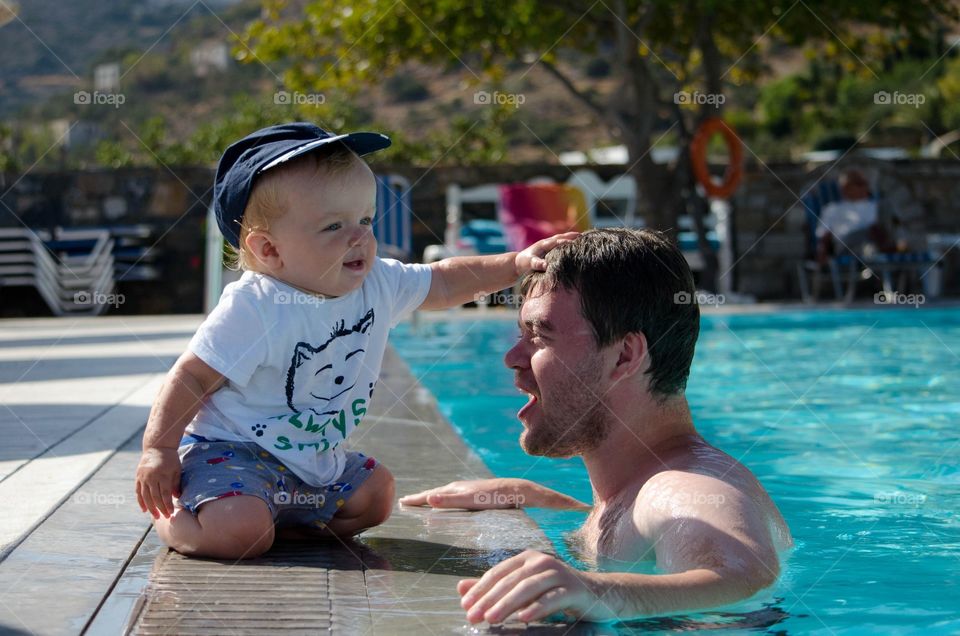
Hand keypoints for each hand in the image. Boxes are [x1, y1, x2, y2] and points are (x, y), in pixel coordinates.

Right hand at [135, 447, 181, 518]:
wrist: (157, 447)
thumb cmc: (170, 459)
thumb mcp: (176, 469)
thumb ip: (176, 483)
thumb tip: (177, 497)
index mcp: (163, 475)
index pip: (165, 494)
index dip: (167, 504)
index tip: (171, 513)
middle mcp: (151, 477)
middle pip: (155, 497)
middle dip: (160, 508)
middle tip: (164, 517)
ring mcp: (143, 477)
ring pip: (145, 496)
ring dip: (150, 508)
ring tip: (155, 516)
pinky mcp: (138, 477)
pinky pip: (138, 492)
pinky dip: (140, 501)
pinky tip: (144, 509)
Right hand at [399, 479, 521, 509]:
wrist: (514, 491)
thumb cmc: (492, 497)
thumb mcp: (470, 500)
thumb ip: (450, 501)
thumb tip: (428, 499)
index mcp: (454, 488)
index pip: (429, 495)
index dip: (416, 499)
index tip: (401, 502)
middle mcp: (458, 487)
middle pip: (434, 493)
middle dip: (420, 498)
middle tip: (406, 501)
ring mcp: (466, 490)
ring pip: (444, 495)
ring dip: (432, 499)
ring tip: (423, 503)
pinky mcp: (474, 495)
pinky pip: (453, 498)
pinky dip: (444, 501)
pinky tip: (449, 505)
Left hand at [458, 550, 616, 623]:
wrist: (596, 594)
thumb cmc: (554, 592)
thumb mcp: (522, 590)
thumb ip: (493, 588)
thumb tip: (460, 587)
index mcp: (526, 558)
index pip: (498, 572)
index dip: (480, 589)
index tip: (465, 606)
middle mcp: (541, 561)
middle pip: (510, 580)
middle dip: (489, 599)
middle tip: (473, 616)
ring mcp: (559, 573)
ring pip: (528, 587)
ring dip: (508, 603)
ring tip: (492, 618)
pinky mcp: (573, 589)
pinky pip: (553, 598)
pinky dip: (537, 607)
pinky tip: (523, 618)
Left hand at [515, 232, 579, 275]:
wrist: (517, 263)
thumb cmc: (524, 264)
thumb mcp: (530, 264)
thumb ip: (537, 264)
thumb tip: (546, 265)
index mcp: (543, 245)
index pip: (557, 242)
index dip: (566, 242)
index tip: (576, 242)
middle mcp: (546, 243)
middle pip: (560, 237)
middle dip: (571, 236)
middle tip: (583, 235)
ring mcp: (547, 245)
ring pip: (560, 238)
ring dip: (570, 237)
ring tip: (581, 236)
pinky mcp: (548, 249)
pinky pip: (559, 243)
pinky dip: (566, 241)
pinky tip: (573, 243)